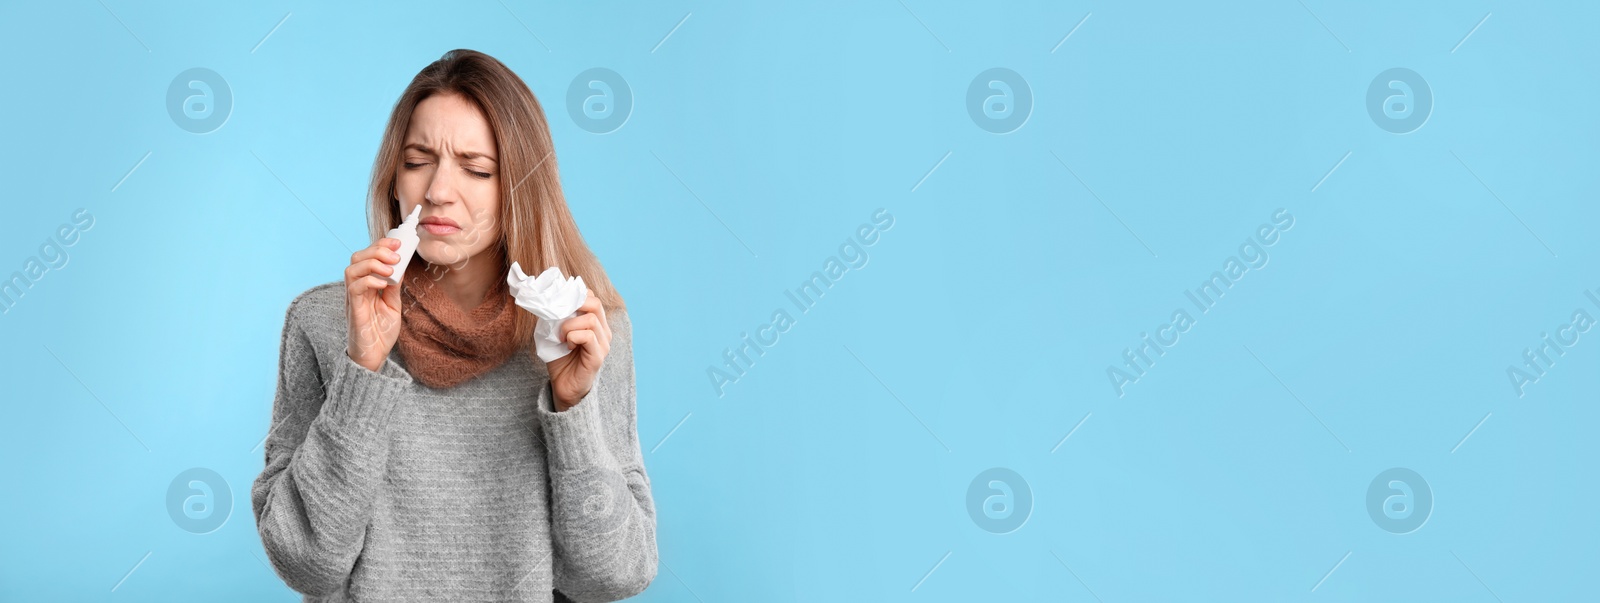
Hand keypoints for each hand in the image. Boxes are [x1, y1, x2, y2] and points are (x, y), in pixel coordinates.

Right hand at [345, 238, 403, 372]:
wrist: (374, 356)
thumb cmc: (381, 332)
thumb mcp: (392, 305)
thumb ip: (394, 286)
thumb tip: (400, 266)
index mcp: (366, 285)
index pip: (367, 256)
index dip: (380, 245)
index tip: (398, 242)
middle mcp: (356, 288)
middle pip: (357, 257)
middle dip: (377, 249)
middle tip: (396, 253)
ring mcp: (353, 298)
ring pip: (352, 268)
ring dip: (373, 263)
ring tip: (391, 268)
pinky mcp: (354, 309)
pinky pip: (354, 288)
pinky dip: (370, 281)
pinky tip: (384, 284)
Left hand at [546, 289, 610, 410]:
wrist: (563, 386)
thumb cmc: (560, 359)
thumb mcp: (555, 332)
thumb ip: (556, 317)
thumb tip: (548, 301)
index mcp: (596, 323)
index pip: (591, 297)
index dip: (574, 296)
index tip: (558, 305)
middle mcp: (603, 331)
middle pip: (595, 303)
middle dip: (573, 306)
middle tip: (560, 318)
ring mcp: (603, 344)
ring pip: (590, 319)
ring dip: (569, 325)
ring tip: (561, 336)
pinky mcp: (598, 356)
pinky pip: (588, 336)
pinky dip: (573, 337)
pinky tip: (567, 345)